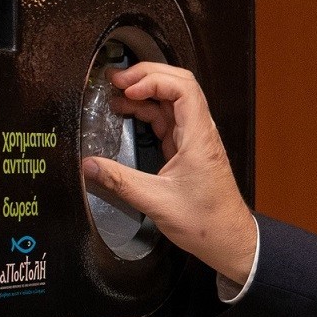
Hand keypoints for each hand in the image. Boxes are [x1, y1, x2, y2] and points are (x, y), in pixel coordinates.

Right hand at [80, 62, 257, 286]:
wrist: (228, 239)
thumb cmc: (205, 222)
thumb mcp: (157, 202)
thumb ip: (120, 181)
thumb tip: (89, 165)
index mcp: (199, 137)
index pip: (183, 88)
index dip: (153, 80)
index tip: (128, 89)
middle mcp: (200, 132)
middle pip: (178, 84)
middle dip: (146, 76)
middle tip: (116, 79)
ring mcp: (194, 139)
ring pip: (171, 100)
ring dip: (145, 92)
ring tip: (116, 93)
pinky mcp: (187, 148)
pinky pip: (167, 119)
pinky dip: (147, 111)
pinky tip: (127, 112)